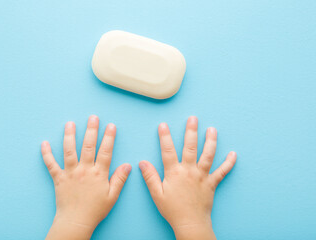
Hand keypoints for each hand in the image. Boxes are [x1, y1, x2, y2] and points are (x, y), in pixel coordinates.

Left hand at [42, 115, 131, 239]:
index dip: (109, 137)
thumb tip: (128, 165)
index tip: (111, 125)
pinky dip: (46, 154)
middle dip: (91, 130)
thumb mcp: (112, 196)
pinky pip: (51, 164)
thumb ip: (119, 179)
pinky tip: (44, 143)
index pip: (105, 151)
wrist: (76, 222)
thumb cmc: (95, 210)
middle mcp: (84, 170)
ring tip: (70, 123)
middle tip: (93, 117)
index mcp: (98, 174)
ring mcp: (70, 173)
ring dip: (69, 136)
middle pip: (88, 146)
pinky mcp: (58, 178)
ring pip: (69, 151)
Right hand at [139, 116, 236, 239]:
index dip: (165, 137)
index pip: (168, 150)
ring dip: (211, 141)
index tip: (163, 125)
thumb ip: (150, 177)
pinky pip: (222, 171)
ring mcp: (202, 176)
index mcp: (174, 172)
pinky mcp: (212, 183)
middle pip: (190, 147)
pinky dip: (229, 163)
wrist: (190, 223)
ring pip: (208, 155)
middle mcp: (189, 171)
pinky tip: (233, 154)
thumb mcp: (157, 194)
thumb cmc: (172, 210)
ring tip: (212, 129)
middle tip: (193, 118)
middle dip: (191, 131)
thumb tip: (142, 162)